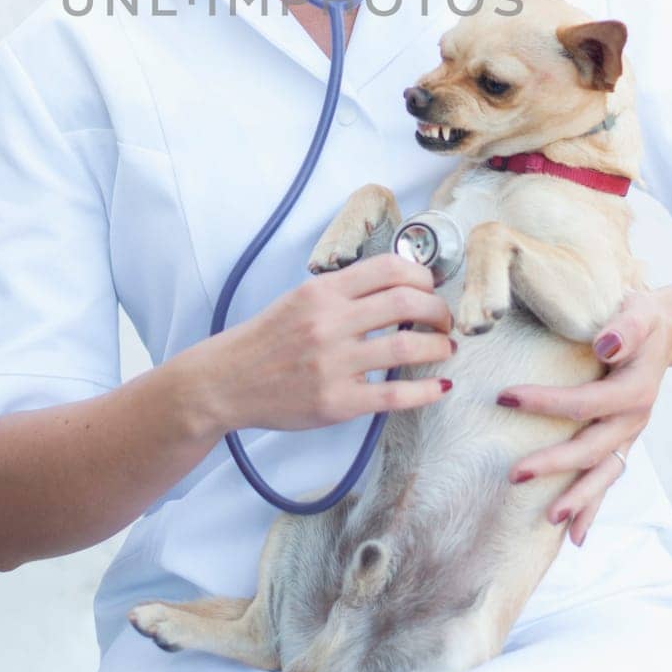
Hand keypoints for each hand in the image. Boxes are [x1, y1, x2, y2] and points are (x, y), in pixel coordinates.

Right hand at [208, 253, 456, 433]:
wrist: (227, 381)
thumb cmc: (267, 339)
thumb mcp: (301, 298)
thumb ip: (344, 291)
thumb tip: (399, 284)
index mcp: (322, 291)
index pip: (388, 268)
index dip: (421, 276)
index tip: (429, 288)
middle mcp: (330, 323)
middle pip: (407, 303)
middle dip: (438, 310)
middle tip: (443, 320)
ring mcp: (334, 364)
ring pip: (407, 347)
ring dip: (438, 346)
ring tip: (445, 348)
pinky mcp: (338, 402)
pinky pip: (394, 394)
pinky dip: (426, 391)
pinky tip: (439, 387)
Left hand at [496, 287, 671, 545]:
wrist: (665, 332)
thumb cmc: (641, 317)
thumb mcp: (638, 311)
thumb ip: (624, 328)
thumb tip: (605, 345)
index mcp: (634, 391)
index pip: (584, 403)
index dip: (545, 403)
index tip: (504, 397)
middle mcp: (633, 420)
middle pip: (591, 450)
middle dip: (554, 464)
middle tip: (513, 474)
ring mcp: (628, 436)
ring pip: (602, 476)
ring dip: (577, 500)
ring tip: (547, 520)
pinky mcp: (621, 442)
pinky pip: (607, 480)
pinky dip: (592, 508)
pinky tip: (574, 536)